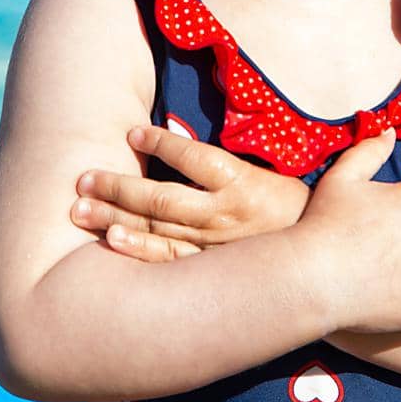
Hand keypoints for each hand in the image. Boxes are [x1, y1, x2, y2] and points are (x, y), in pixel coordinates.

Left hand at [70, 123, 311, 261]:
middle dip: (119, 187)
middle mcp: (225, 215)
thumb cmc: (288, 206)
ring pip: (158, 231)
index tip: (133, 133)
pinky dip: (138, 251)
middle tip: (83, 178)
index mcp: (242, 183)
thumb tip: (180, 130)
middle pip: (163, 200)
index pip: (196, 158)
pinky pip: (168, 260)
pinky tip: (111, 241)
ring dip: (116, 219)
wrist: (320, 259)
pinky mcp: (209, 270)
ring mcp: (214, 246)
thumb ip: (226, 158)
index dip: (163, 144)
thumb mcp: (266, 173)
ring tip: (80, 210)